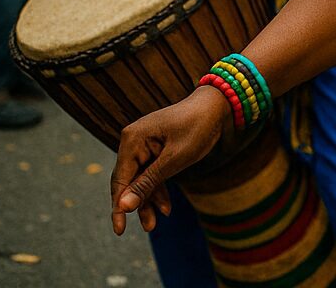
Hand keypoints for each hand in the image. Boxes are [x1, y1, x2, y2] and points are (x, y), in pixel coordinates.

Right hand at [111, 88, 230, 234]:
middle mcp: (133, 141)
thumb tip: (123, 206)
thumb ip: (148, 182)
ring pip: (140, 179)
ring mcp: (144, 145)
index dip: (119, 206)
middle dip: (137, 205)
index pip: (120, 180)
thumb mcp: (175, 159)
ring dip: (148, 199)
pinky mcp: (155, 148)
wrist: (217, 105)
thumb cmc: (198, 127)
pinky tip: (166, 206)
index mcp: (132, 140)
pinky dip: (157, 188)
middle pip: (129, 181)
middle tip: (148, 227)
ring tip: (155, 223)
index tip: (119, 230)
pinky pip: (151, 172)